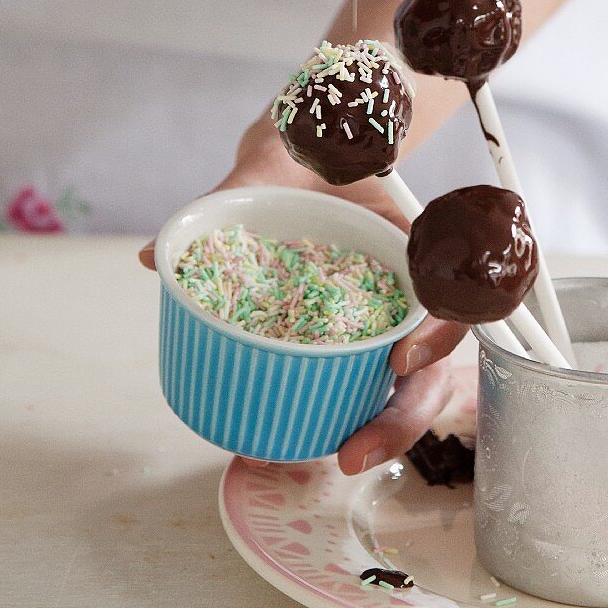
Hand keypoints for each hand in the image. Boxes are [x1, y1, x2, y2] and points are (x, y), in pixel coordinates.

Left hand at [139, 113, 468, 471]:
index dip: (438, 333)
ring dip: (382, 429)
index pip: (453, 293)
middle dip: (403, 416)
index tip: (399, 360)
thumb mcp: (278, 162)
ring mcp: (389, 316)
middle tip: (353, 452)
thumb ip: (229, 196)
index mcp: (415, 241)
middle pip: (435, 363)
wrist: (309, 154)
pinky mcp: (358, 333)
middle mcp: (411, 288)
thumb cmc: (310, 149)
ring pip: (410, 385)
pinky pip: (368, 377)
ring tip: (330, 458)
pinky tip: (305, 438)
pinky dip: (349, 411)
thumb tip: (155, 255)